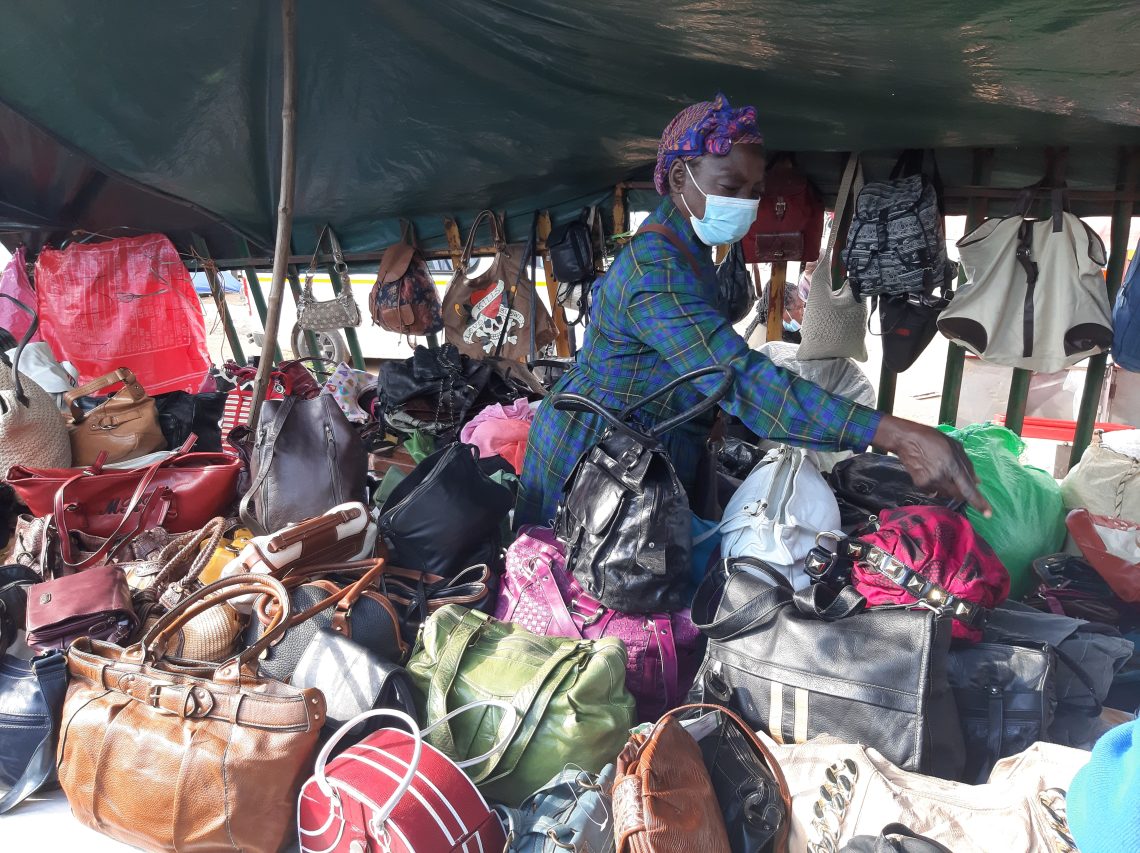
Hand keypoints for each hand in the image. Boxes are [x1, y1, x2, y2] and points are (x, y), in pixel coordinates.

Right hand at [872, 415, 992, 516]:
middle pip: (958, 495)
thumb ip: (967, 465)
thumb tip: (977, 482)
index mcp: (953, 465)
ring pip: (946, 494)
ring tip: (941, 471)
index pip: (968, 489)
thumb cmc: (933, 439)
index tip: (988, 514)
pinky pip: (934, 491)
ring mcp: (930, 482)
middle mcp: (942, 477)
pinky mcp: (920, 485)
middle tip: (959, 482)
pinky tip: (931, 472)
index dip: (979, 502)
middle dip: (962, 492)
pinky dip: (937, 486)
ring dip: (949, 488)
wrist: (906, 439)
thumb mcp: (955, 446)